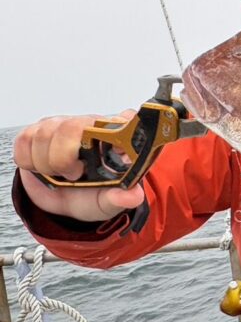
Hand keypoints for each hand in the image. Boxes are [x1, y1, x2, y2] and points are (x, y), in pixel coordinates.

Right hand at [13, 111, 144, 221]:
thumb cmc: (90, 194)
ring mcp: (61, 125)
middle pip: (72, 126)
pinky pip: (24, 140)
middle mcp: (89, 124)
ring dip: (47, 163)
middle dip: (65, 157)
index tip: (114, 149)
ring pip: (44, 134)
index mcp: (116, 138)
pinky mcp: (36, 131)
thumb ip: (121, 199)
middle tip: (74, 174)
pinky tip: (43, 168)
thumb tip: (134, 196)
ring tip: (59, 173)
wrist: (62, 200)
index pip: (123, 119)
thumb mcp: (108, 202)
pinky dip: (29, 161)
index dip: (118, 127)